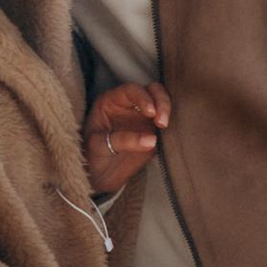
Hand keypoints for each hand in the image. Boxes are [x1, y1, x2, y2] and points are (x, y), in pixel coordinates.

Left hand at [84, 81, 169, 197]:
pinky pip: (168, 124)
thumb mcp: (99, 146)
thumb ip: (123, 140)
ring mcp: (143, 118)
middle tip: (161, 122)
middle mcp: (130, 105)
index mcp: (112, 101)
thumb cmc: (92, 156)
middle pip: (152, 91)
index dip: (143, 97)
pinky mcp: (154, 132)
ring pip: (163, 104)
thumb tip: (152, 140)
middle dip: (161, 102)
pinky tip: (171, 135)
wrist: (97, 176)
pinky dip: (174, 126)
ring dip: (168, 112)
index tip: (150, 112)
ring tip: (164, 127)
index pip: (131, 90)